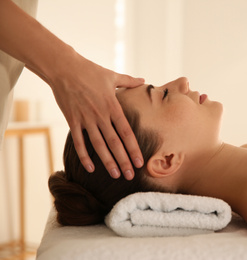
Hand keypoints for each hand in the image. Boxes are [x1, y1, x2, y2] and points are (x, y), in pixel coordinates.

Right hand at [48, 52, 143, 179]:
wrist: (64, 68)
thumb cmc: (90, 71)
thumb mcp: (112, 75)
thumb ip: (129, 81)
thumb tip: (144, 81)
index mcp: (113, 106)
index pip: (126, 132)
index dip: (133, 148)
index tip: (140, 161)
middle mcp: (101, 115)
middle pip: (114, 142)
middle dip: (123, 160)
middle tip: (130, 176)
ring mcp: (85, 119)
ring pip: (98, 145)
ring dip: (107, 161)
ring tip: (116, 175)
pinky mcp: (72, 120)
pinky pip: (78, 142)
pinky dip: (84, 156)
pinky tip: (91, 168)